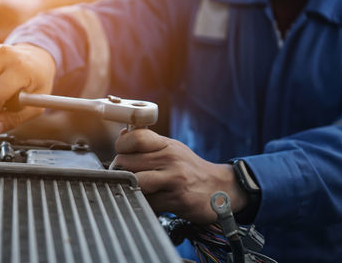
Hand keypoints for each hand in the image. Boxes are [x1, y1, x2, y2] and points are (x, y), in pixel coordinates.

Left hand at [113, 129, 247, 223]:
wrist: (221, 188)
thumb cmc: (191, 169)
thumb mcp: (173, 150)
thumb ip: (149, 145)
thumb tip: (122, 137)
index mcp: (167, 145)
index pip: (135, 137)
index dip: (121, 145)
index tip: (121, 153)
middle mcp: (170, 159)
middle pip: (127, 162)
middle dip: (120, 171)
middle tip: (124, 176)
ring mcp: (174, 179)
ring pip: (135, 182)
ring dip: (129, 188)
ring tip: (134, 189)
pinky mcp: (177, 200)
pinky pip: (148, 203)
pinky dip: (144, 204)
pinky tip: (149, 201)